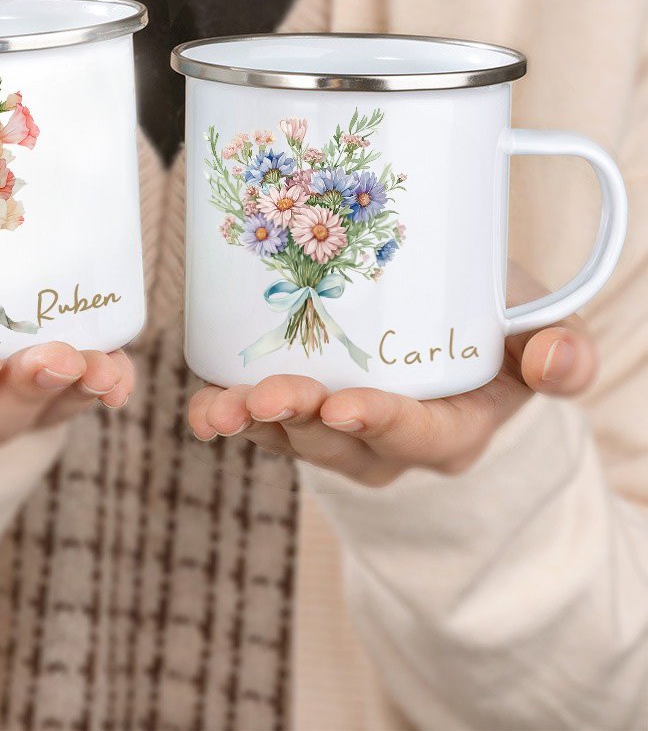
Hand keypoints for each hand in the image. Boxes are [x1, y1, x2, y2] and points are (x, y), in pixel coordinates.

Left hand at [188, 269, 596, 486]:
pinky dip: (229, 414)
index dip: (384, 423)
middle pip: (342, 444)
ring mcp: (340, 430)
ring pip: (293, 439)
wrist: (453, 319)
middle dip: (300, 422)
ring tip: (212, 409)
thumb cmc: (498, 322)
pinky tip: (201, 404)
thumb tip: (554, 360)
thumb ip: (561, 349)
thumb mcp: (545, 328)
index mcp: (454, 426)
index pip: (422, 435)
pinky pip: (263, 421)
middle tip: (263, 397)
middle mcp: (390, 440)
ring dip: (250, 423)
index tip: (345, 405)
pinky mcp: (302, 408)